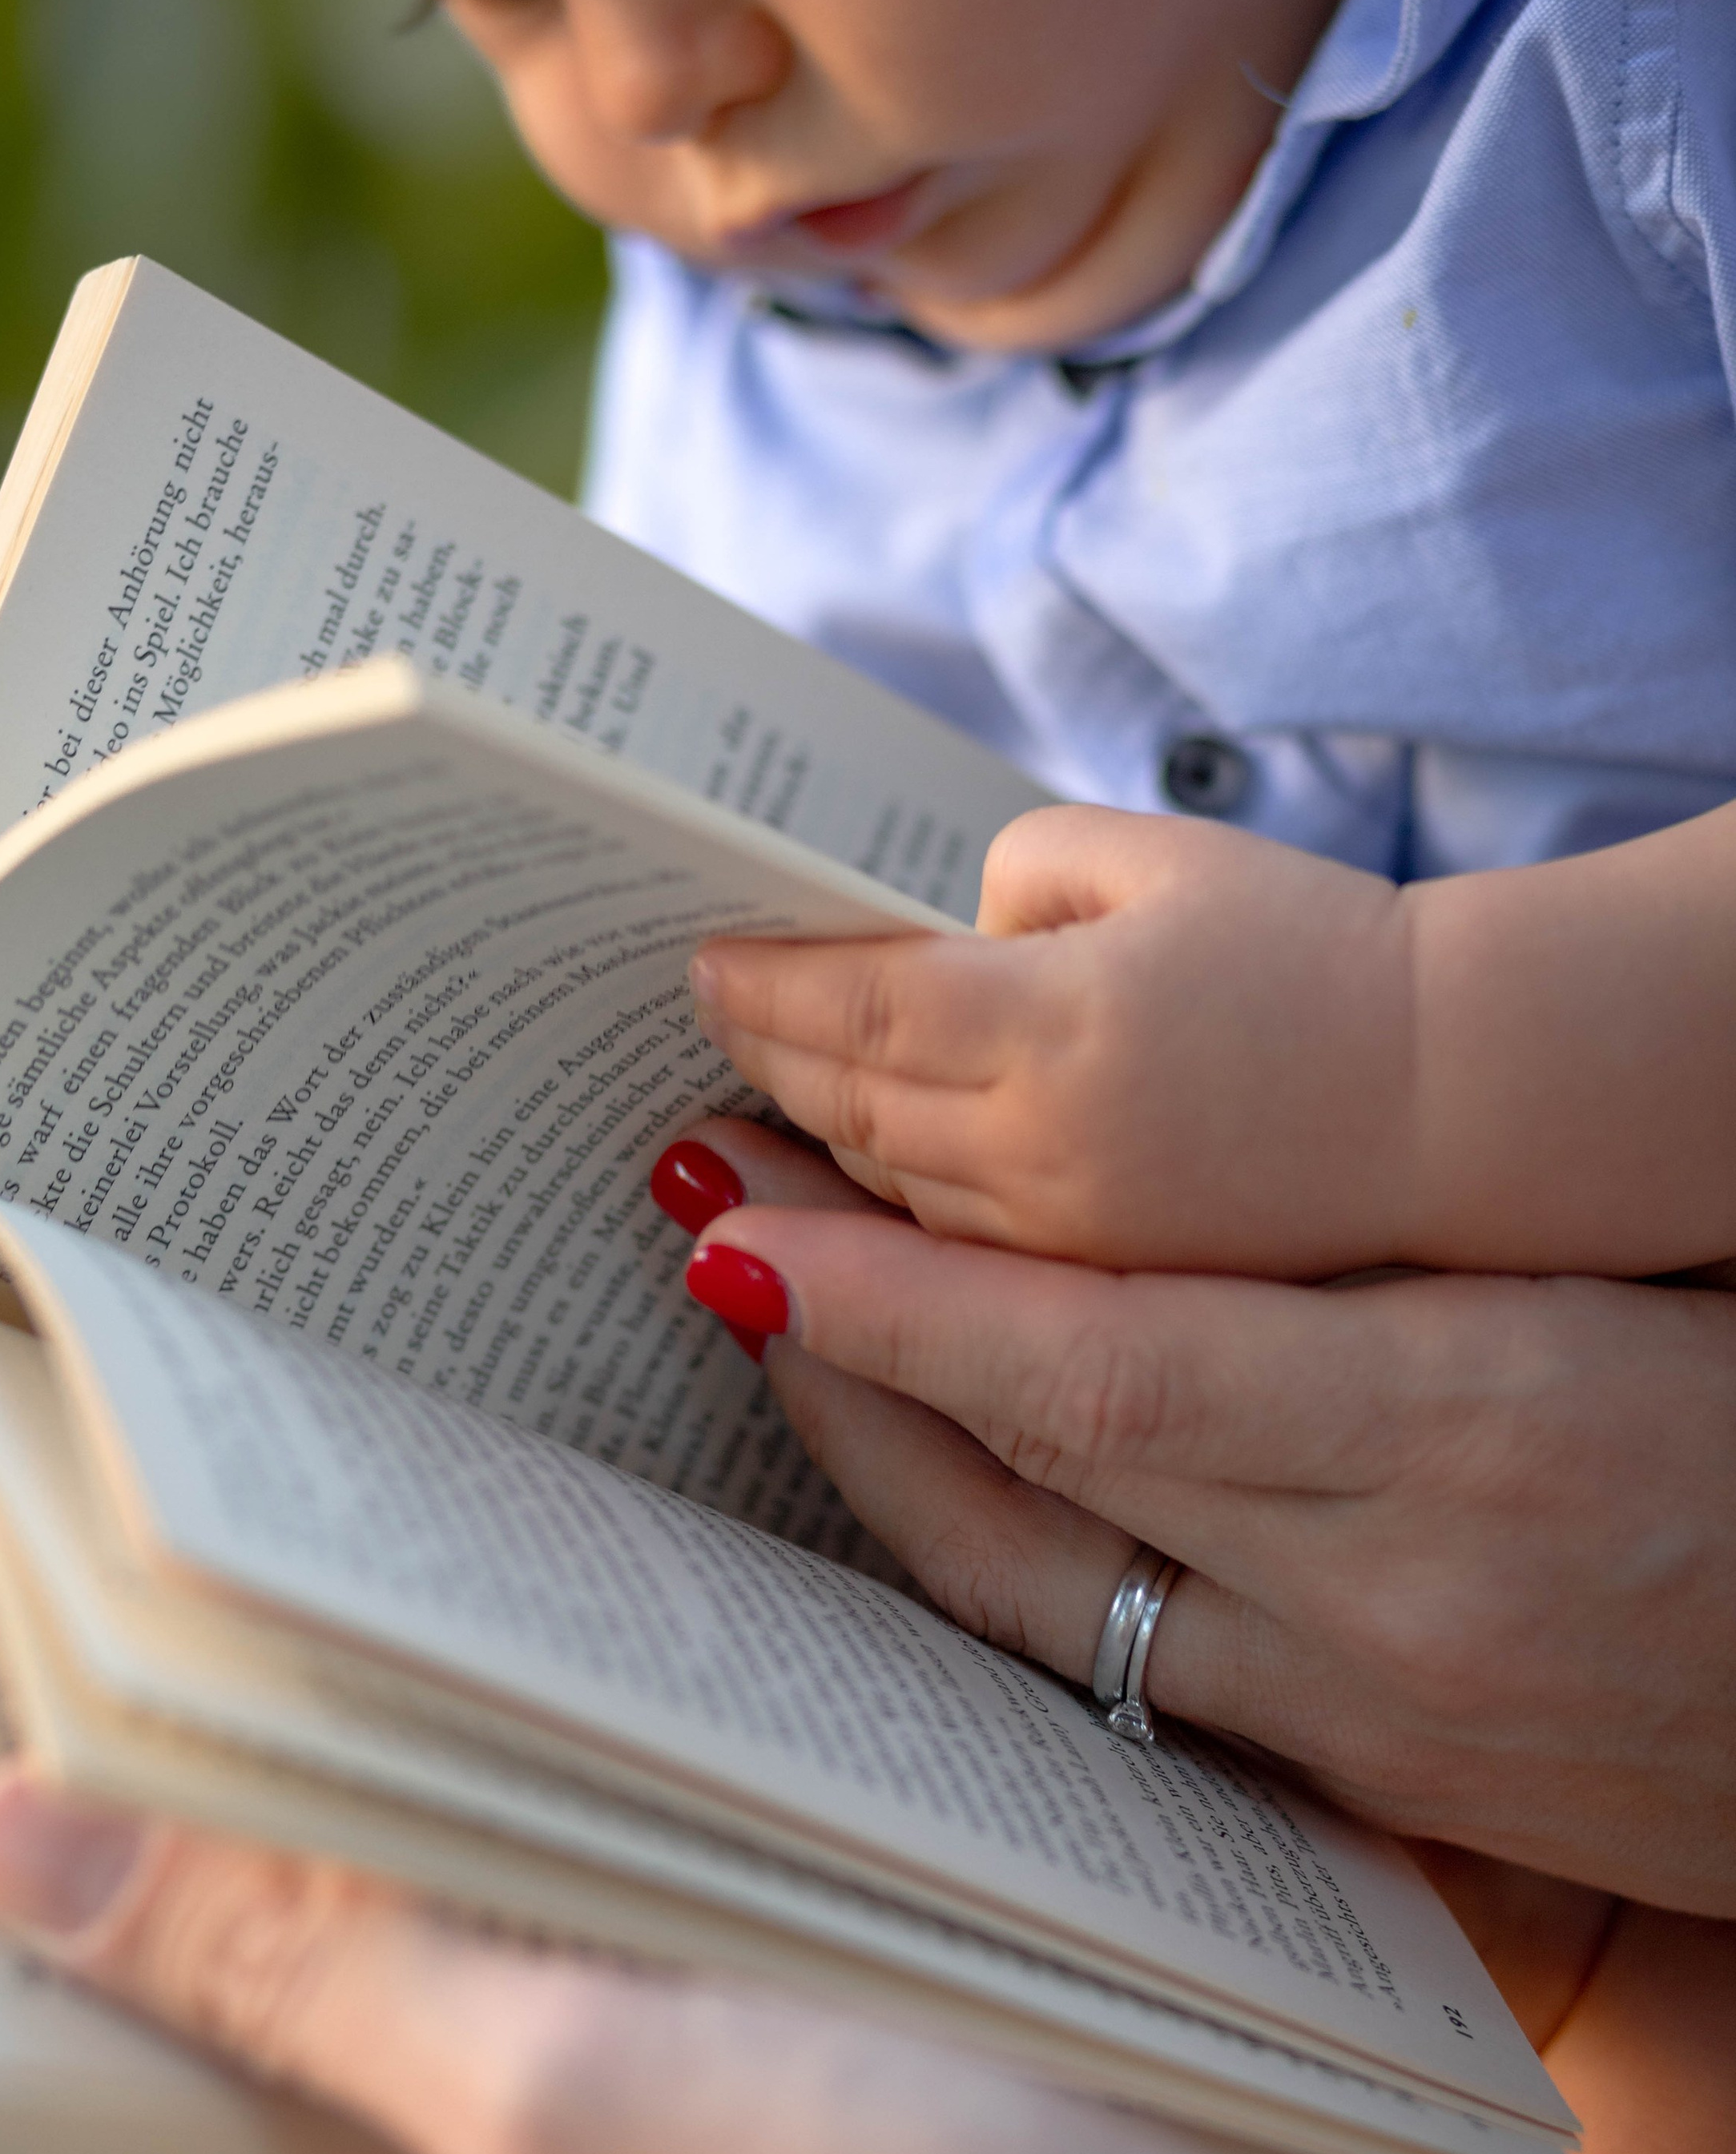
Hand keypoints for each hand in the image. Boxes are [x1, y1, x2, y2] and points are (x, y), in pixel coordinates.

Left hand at [0, 1760, 1735, 2153]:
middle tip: (293, 1756)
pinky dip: (653, 2069)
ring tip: (502, 1804)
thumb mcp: (560, 2100)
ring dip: (497, 2010)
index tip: (77, 1827)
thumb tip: (11, 1867)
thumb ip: (289, 1983)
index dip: (86, 2023)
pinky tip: (702, 1928)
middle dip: (304, 1989)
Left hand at [667, 1121, 1735, 1919]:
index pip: (1102, 1365)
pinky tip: (915, 1492)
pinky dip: (992, 1580)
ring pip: (1043, 1600)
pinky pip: (1120, 1682)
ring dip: (878, 1472)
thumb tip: (1133, 1175)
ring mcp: (1368, 1714)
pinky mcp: (1371, 1791)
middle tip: (704, 1225)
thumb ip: (1373, 1254)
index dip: (896, 1302)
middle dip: (838, 1358)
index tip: (744, 1218)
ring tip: (767, 1339)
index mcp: (1469, 1415)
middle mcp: (1389, 1588)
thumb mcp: (1602, 1290)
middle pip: (1029, 1483)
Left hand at [691, 807, 1416, 1277]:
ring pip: (888, 1190)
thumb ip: (1013, 885)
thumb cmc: (1313, 954)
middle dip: (765, 1060)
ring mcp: (1066, 1234)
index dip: (765, 983)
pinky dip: (892, 1203)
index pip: (853, 1007)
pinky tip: (862, 1169)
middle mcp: (1041, 1149)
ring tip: (756, 1092)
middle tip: (706, 1017)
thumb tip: (922, 946)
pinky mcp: (1100, 1290)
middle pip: (847, 1107)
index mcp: (1052, 1027)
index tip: (699, 959)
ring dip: (816, 1140)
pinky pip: (952, 1249)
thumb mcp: (1158, 862)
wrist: (1454, 1096)